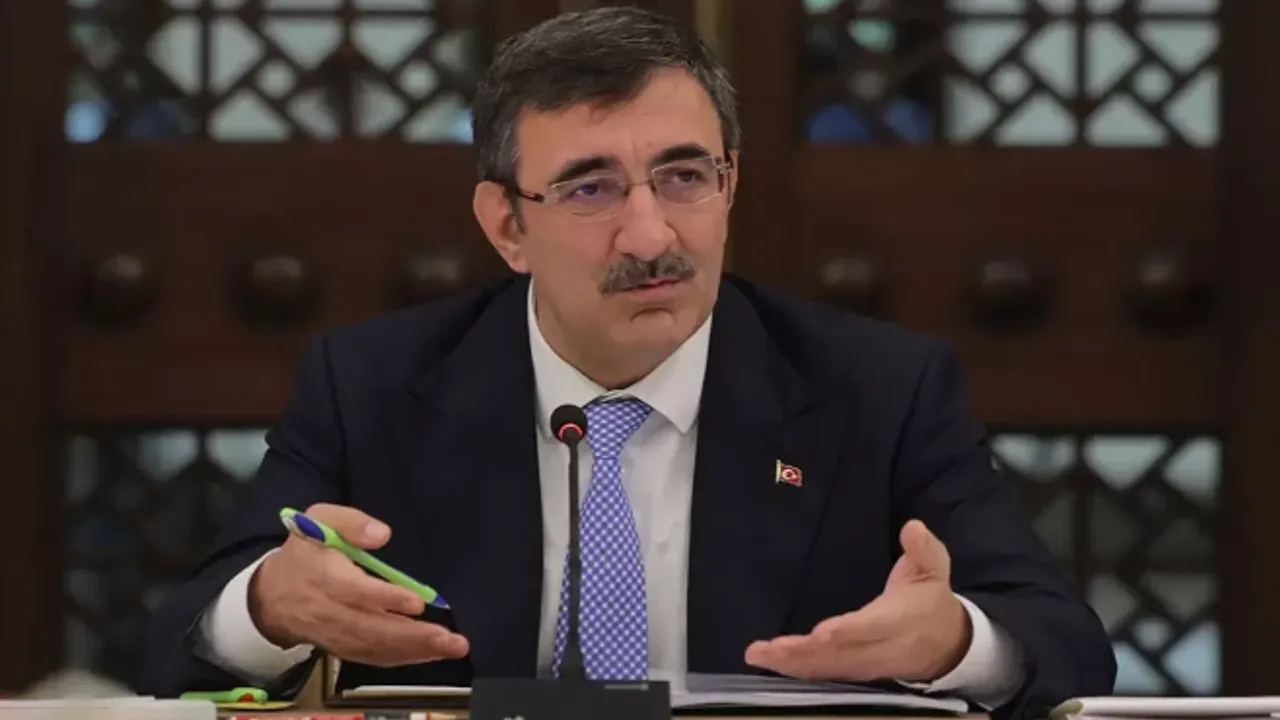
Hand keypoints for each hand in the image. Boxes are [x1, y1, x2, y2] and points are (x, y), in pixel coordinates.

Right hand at [248, 503, 469, 666]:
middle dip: (413, 636)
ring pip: (376, 648)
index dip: (385, 599)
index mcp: (323, 576)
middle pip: (371, 629)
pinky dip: (403, 658)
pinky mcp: (343, 648)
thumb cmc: (305, 552)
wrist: (273, 595)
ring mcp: (336, 634)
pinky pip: (374, 657)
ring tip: (451, 647)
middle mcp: (330, 611)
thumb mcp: (319, 520)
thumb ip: (350, 522)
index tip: (417, 602)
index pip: (355, 592)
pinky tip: (431, 653)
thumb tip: (381, 534)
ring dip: (415, 651)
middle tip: (449, 638)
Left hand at [745, 519, 970, 682]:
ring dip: (792, 664)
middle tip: (770, 648)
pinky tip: (769, 663)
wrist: (947, 645)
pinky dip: (796, 671)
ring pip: (827, 668)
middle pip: (839, 655)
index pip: (871, 628)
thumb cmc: (930, 600)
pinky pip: (823, 675)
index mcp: (898, 620)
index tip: (822, 632)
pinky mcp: (854, 673)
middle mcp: (879, 648)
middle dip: (804, 653)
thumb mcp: (933, 569)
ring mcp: (865, 666)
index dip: (847, 631)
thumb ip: (923, 549)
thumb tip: (914, 528)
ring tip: (759, 655)